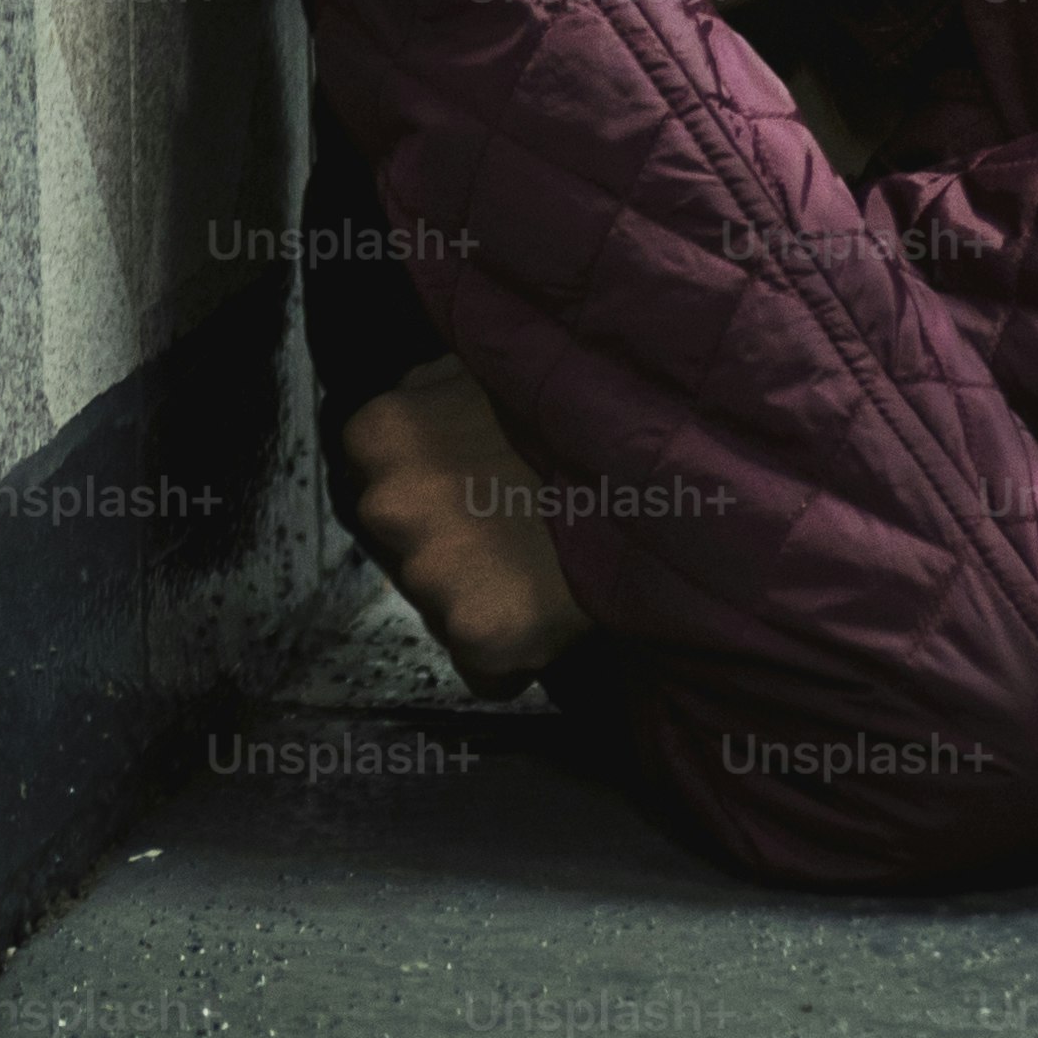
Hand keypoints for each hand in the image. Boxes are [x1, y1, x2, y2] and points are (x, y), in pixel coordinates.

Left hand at [342, 355, 588, 696]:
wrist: (658, 461)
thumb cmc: (581, 401)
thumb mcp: (488, 370)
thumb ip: (436, 392)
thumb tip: (418, 401)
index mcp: (379, 435)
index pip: (378, 480)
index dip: (435, 485)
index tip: (486, 483)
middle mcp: (386, 507)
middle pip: (406, 549)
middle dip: (452, 544)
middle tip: (519, 523)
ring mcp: (428, 575)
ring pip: (441, 606)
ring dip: (482, 594)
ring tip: (546, 560)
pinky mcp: (479, 633)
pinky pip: (484, 666)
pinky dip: (518, 648)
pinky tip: (558, 606)